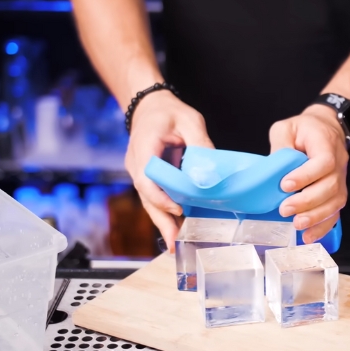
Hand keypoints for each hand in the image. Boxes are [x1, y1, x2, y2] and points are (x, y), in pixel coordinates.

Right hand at [125, 90, 213, 252]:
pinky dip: (164, 211)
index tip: (179, 208)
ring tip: (174, 244)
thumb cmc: (168, 112)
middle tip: (174, 244)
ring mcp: (139, 171)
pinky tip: (175, 227)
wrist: (149, 106)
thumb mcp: (189, 120)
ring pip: (149, 201)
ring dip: (162, 221)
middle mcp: (137, 163)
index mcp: (144, 147)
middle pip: (146, 197)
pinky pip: (154, 197)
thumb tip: (212, 169)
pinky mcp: (146, 177)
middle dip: (161, 221)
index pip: (147, 178)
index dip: (161, 196)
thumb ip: (200, 142)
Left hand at [270, 105, 348, 243]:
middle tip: (285, 209)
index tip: (286, 185)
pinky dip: (323, 227)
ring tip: (297, 224)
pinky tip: (308, 236)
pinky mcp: (337, 193)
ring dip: (316, 216)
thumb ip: (280, 144)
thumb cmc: (304, 129)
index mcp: (326, 143)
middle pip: (330, 186)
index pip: (323, 162)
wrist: (327, 129)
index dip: (307, 175)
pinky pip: (335, 212)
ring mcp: (341, 180)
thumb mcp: (286, 127)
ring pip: (335, 202)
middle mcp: (338, 163)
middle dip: (307, 201)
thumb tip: (273, 168)